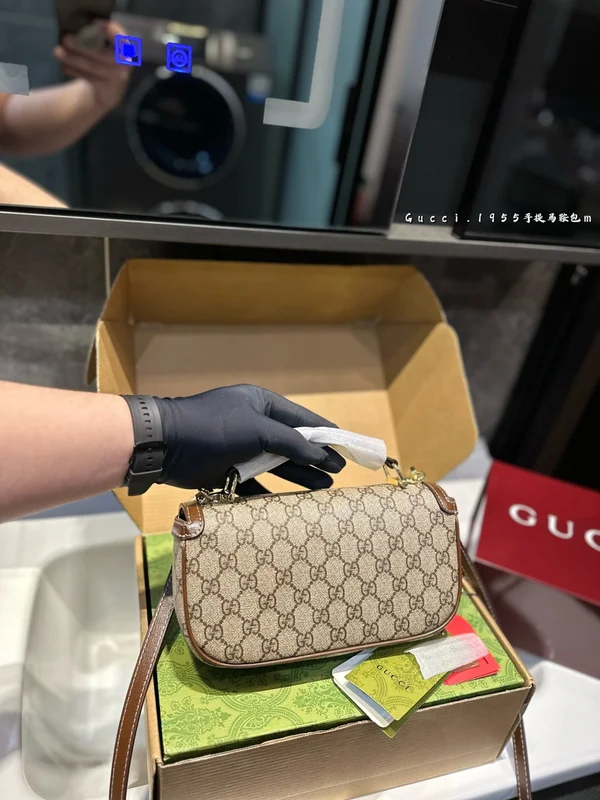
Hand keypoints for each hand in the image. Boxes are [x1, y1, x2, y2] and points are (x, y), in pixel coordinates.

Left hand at [53, 20, 131, 110]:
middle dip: (82, 47)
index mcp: (125, 48)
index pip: (122, 40)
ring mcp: (117, 79)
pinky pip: (88, 78)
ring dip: (73, 59)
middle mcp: (124, 64)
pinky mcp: (107, 90)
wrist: (110, 90)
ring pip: (92, 67)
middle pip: (102, 55)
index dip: (112, 32)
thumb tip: (76, 31)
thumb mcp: (105, 49)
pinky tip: (64, 67)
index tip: (97, 24)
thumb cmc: (103, 61)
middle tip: (65, 39)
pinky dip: (74, 71)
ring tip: (57, 52)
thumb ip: (96, 39)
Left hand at [154, 384, 345, 490]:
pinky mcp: (226, 471)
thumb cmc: (215, 428)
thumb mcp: (258, 429)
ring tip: (323, 489)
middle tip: (338, 473)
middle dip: (314, 458)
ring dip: (298, 476)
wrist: (166, 445)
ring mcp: (239, 449)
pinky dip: (271, 492)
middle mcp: (252, 424)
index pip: (301, 418)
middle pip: (291, 443)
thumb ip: (292, 442)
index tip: (346, 447)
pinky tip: (290, 503)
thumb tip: (323, 454)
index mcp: (261, 404)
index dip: (324, 433)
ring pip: (275, 465)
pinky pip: (254, 484)